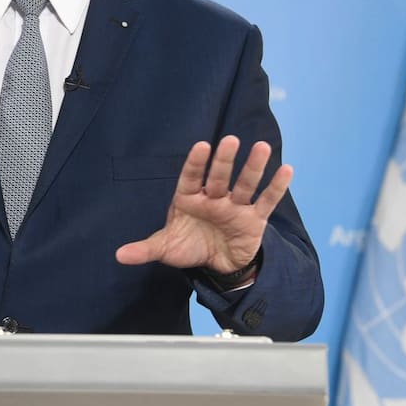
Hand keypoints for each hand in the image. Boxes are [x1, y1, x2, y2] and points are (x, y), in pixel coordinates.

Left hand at [114, 136, 291, 274]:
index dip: (196, 163)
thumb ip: (145, 249)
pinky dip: (275, 187)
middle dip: (225, 161)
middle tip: (230, 141)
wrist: (215, 265)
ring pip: (245, 185)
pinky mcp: (253, 220)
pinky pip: (265, 201)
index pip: (192, 178)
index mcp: (189, 199)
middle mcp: (213, 198)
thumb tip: (118, 256)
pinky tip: (286, 170)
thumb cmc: (188, 246)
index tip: (201, 147)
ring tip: (262, 147)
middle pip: (220, 177)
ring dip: (253, 167)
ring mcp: (234, 207)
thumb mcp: (165, 248)